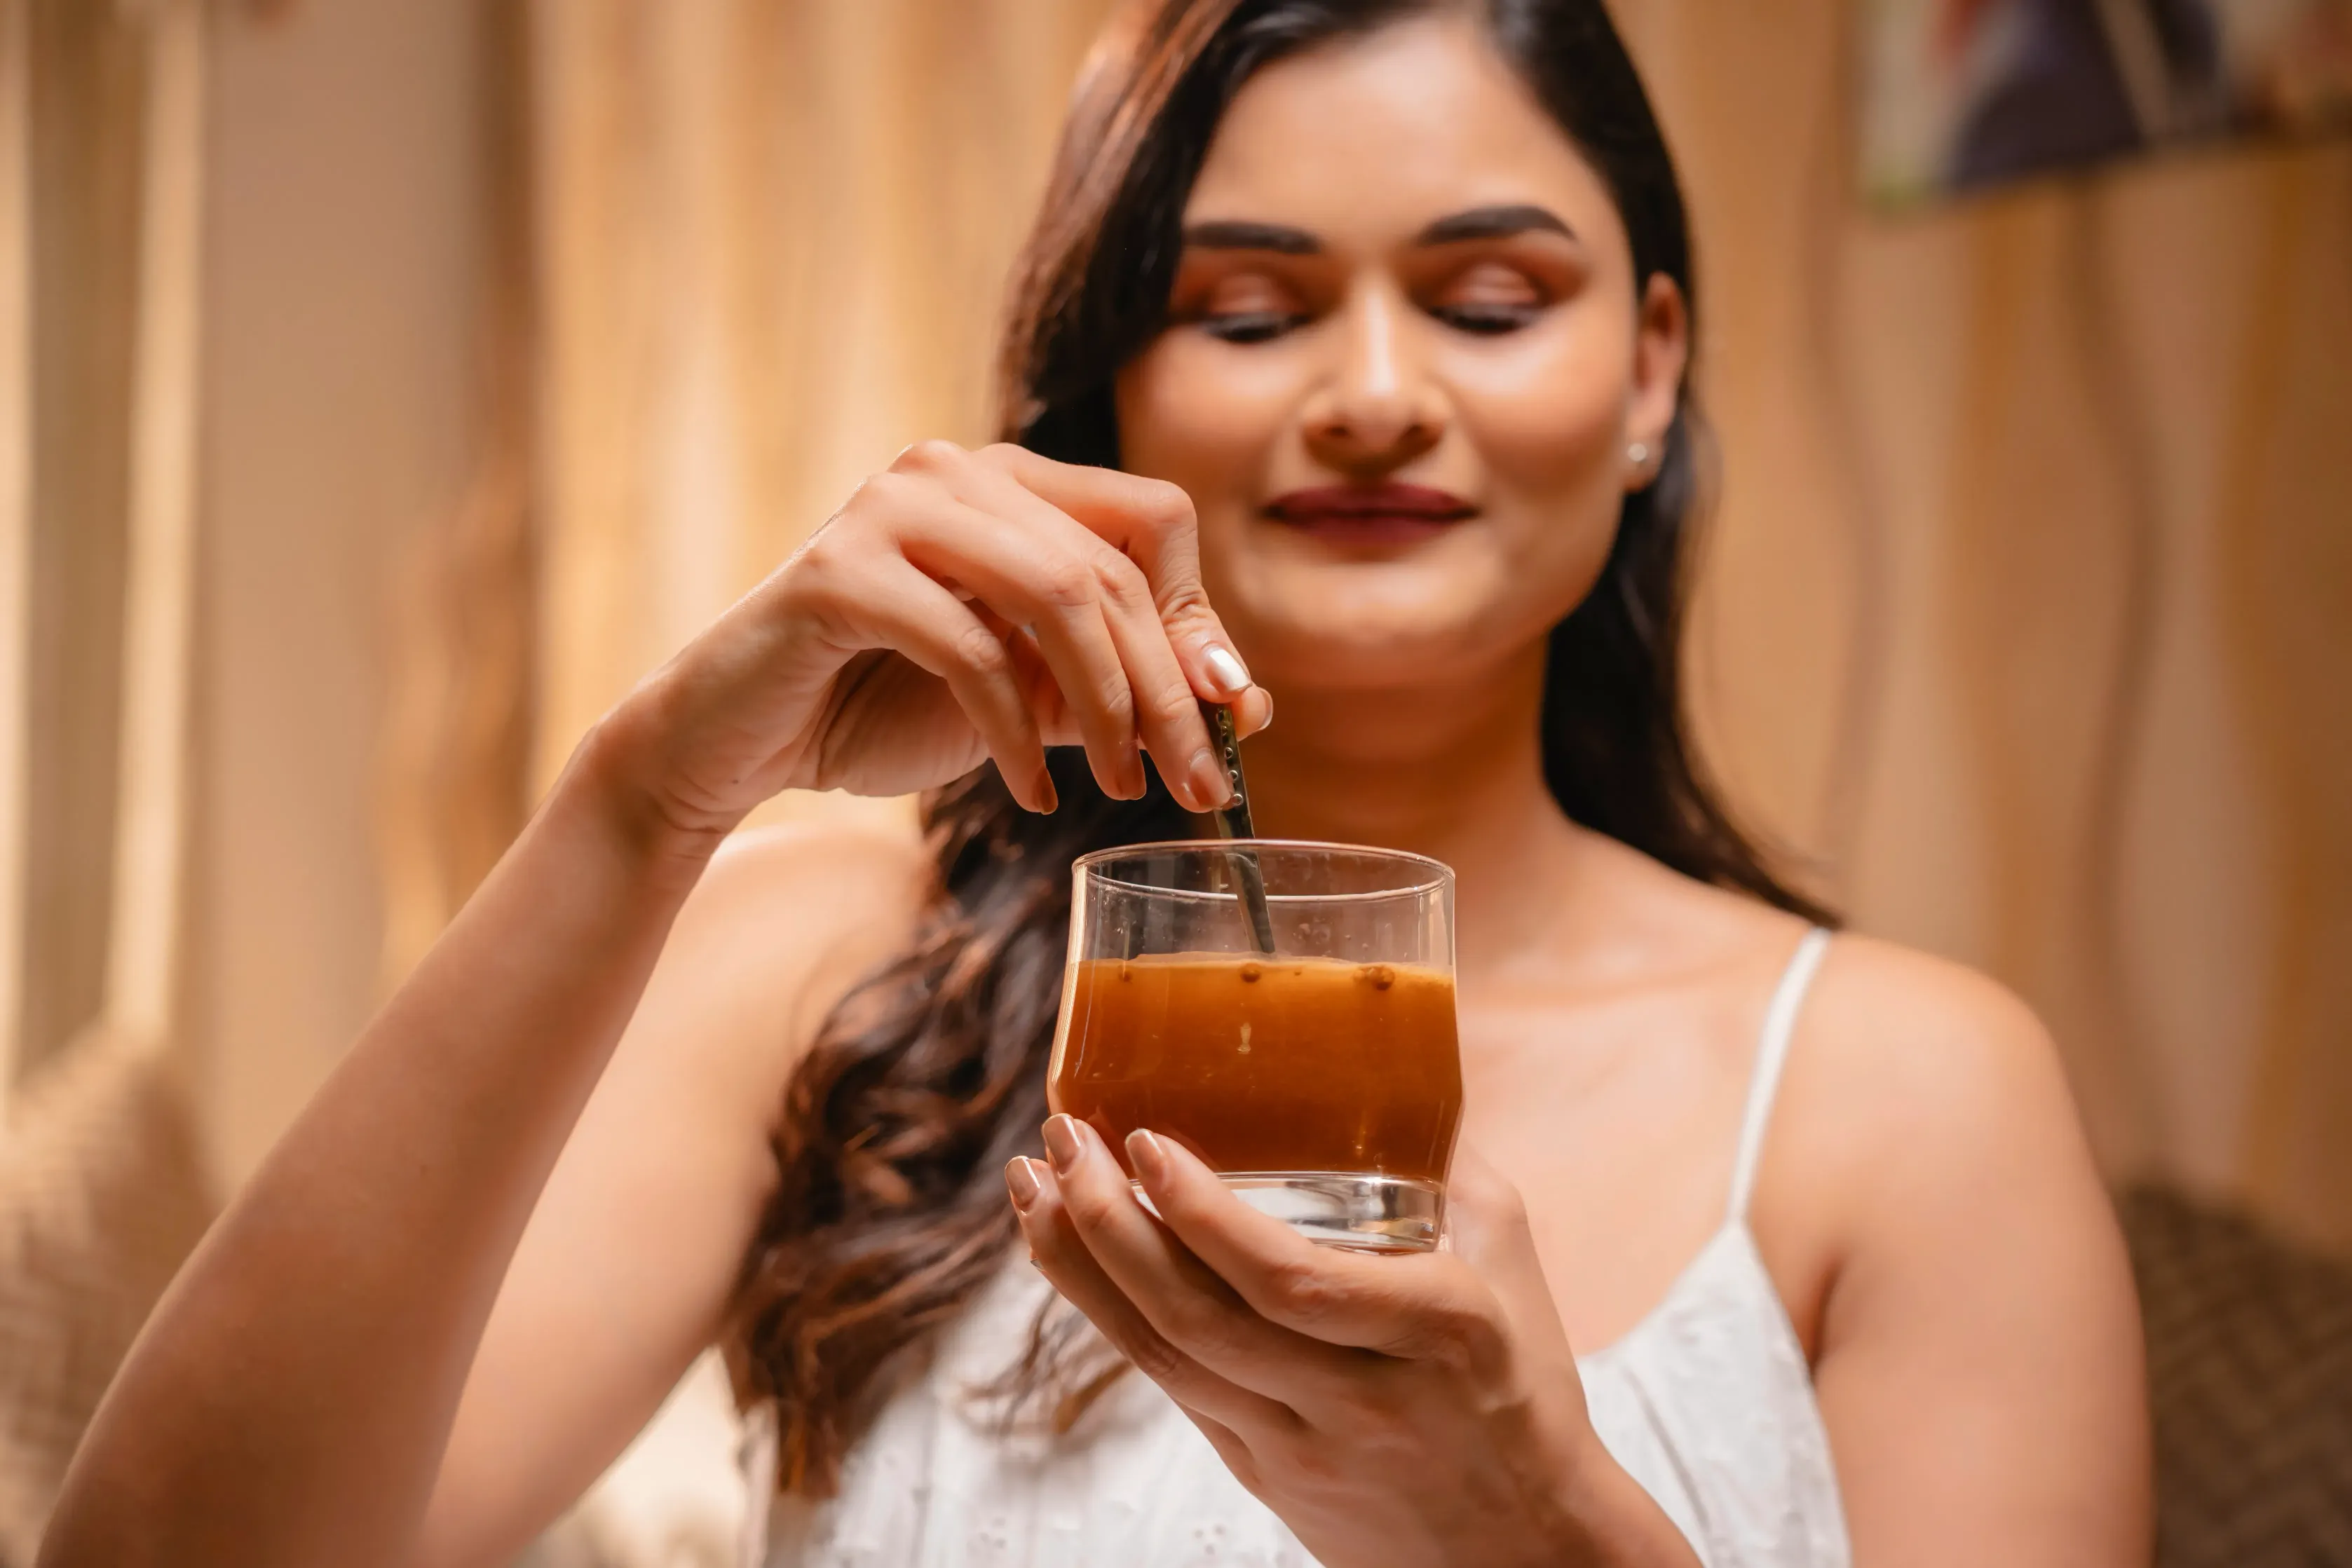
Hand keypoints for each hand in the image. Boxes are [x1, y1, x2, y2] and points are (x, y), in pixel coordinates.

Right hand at [592, 441, 1272, 850]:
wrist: (737, 745)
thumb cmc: (882, 709)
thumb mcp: (1029, 699)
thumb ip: (1117, 687)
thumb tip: (1245, 704)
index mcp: (1008, 482)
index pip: (1151, 522)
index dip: (1196, 620)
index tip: (1224, 720)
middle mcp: (954, 471)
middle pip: (1111, 569)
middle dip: (1166, 691)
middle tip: (1196, 786)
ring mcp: (890, 508)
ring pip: (1055, 593)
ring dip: (1105, 706)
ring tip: (1120, 789)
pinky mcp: (838, 572)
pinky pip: (968, 647)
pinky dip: (1012, 732)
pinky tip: (1026, 792)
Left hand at [1005, 1118, 1697, 1567]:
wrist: (1523, 1549)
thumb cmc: (1520, 1382)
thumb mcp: (1509, 1259)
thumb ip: (1445, 1158)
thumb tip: (1384, 1050)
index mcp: (1435, 1332)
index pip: (1293, 1283)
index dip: (1206, 1218)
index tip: (1147, 1141)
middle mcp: (1359, 1398)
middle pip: (1200, 1319)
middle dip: (1108, 1224)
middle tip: (1062, 1139)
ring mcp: (1299, 1446)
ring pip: (1163, 1358)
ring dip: (1081, 1266)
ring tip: (1033, 1185)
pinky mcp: (1258, 1473)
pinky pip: (1168, 1385)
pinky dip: (1107, 1313)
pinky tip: (1069, 1252)